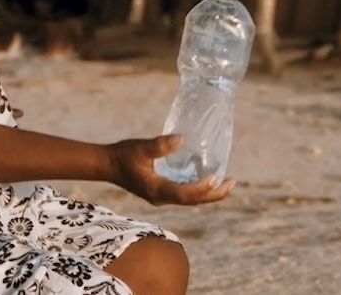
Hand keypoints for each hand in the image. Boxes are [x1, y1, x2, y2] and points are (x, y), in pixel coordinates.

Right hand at [107, 135, 235, 205]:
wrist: (107, 164)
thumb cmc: (123, 155)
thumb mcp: (141, 148)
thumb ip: (160, 145)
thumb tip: (181, 139)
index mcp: (157, 190)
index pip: (186, 194)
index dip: (203, 188)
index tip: (217, 177)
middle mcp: (161, 198)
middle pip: (193, 201)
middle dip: (214, 194)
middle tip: (232, 182)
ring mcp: (161, 197)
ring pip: (190, 200)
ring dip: (209, 193)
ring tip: (226, 182)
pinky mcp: (160, 192)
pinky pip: (184, 195)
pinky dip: (198, 190)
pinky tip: (206, 179)